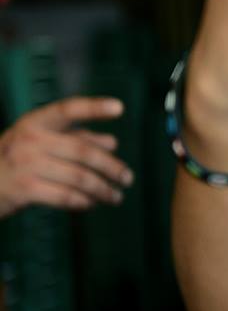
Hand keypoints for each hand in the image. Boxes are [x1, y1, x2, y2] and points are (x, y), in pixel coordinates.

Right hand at [0, 96, 131, 216]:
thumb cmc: (16, 160)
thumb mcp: (40, 142)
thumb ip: (76, 139)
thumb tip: (112, 142)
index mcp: (35, 123)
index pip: (67, 110)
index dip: (93, 108)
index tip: (120, 107)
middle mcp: (29, 140)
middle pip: (83, 151)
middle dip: (111, 166)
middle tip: (128, 179)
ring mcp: (25, 165)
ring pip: (79, 177)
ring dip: (103, 189)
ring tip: (116, 197)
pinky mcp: (23, 190)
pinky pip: (65, 196)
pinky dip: (83, 201)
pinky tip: (92, 204)